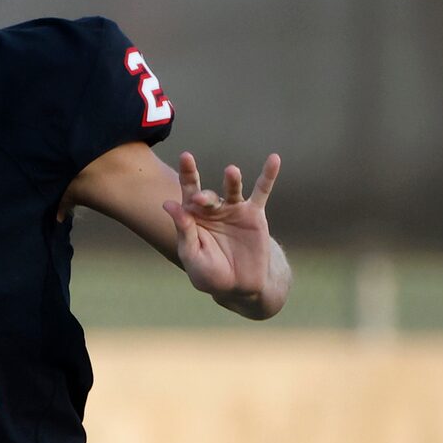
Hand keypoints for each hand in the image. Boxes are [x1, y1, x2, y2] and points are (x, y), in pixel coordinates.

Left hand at [162, 151, 286, 314]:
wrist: (240, 286)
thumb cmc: (209, 273)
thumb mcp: (192, 256)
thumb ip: (184, 232)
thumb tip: (169, 204)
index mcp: (193, 217)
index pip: (187, 193)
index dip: (187, 175)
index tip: (186, 157)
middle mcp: (212, 209)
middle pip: (207, 195)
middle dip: (204, 196)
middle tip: (201, 200)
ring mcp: (234, 209)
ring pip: (232, 189)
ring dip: (232, 180)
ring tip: (231, 172)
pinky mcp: (254, 214)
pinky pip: (262, 191)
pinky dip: (268, 175)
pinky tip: (274, 159)